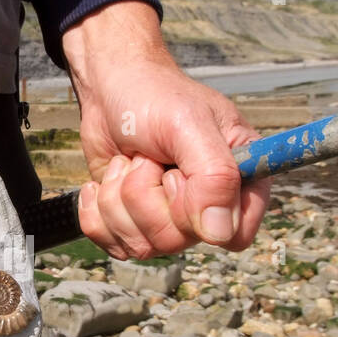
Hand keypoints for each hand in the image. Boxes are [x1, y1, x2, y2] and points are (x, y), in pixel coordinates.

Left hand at [61, 1, 270, 257]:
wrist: (110, 90)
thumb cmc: (156, 97)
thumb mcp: (189, 125)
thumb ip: (214, 176)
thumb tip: (218, 234)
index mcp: (240, 181)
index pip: (233, 235)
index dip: (199, 211)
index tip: (179, 172)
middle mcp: (208, 207)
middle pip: (177, 241)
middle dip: (146, 194)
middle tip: (148, 157)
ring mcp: (169, 219)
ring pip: (142, 246)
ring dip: (119, 199)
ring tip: (130, 161)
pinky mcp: (134, 225)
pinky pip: (113, 245)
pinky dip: (97, 211)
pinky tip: (105, 181)